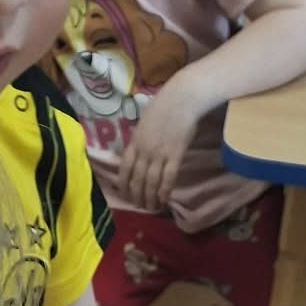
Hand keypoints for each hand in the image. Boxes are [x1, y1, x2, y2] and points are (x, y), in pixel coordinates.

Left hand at [117, 74, 205, 212]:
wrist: (182, 97)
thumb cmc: (164, 105)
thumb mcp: (144, 122)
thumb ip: (140, 139)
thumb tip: (137, 153)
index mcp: (135, 141)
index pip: (124, 169)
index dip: (123, 185)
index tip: (125, 196)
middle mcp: (144, 150)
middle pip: (137, 180)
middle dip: (137, 196)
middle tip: (140, 206)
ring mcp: (159, 154)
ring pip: (151, 183)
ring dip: (150, 198)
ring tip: (151, 208)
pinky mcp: (175, 155)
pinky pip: (168, 179)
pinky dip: (164, 192)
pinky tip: (163, 200)